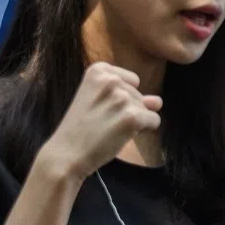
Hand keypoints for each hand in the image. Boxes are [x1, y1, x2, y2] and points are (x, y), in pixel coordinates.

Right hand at [41, 63, 161, 180]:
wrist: (66, 154)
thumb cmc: (80, 129)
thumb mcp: (99, 102)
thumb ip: (131, 96)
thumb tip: (158, 101)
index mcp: (98, 70)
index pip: (132, 80)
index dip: (121, 98)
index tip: (100, 107)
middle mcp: (111, 79)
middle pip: (139, 95)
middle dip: (127, 110)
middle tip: (102, 122)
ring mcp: (122, 98)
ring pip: (147, 108)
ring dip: (134, 121)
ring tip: (108, 129)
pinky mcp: (133, 117)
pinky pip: (154, 120)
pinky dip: (143, 130)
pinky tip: (121, 135)